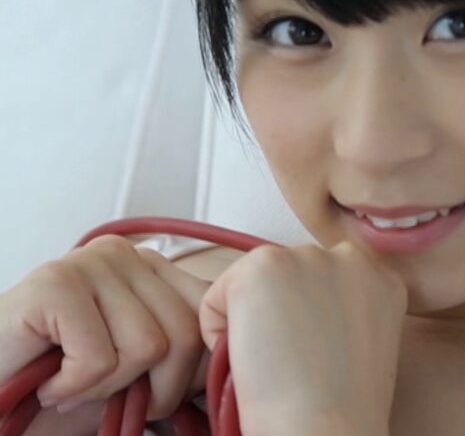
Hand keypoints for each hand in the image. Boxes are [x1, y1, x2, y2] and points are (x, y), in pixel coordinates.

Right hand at [0, 235, 210, 427]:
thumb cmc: (59, 381)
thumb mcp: (139, 368)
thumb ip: (186, 351)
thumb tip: (235, 359)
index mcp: (154, 268)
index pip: (210, 316)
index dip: (188, 372)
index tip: (145, 391)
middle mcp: (125, 254)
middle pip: (186, 333)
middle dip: (151, 386)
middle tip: (102, 391)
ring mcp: (90, 262)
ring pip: (149, 347)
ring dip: (106, 387)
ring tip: (70, 380)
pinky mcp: (55, 282)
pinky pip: (101, 356)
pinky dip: (74, 386)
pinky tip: (49, 379)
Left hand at [199, 241, 407, 435]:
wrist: (327, 431)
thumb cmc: (343, 408)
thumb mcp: (363, 344)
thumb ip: (342, 310)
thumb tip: (299, 311)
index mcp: (379, 276)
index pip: (319, 283)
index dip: (307, 323)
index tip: (316, 357)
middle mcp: (348, 255)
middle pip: (287, 278)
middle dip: (280, 315)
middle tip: (294, 363)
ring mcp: (305, 257)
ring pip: (252, 286)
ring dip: (253, 321)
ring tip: (277, 364)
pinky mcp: (263, 267)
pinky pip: (216, 298)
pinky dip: (219, 335)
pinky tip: (254, 362)